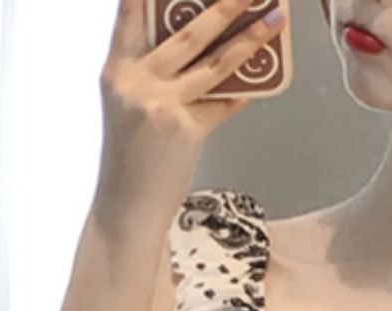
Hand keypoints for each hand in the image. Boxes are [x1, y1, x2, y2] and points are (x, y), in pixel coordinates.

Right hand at [98, 0, 287, 188]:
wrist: (125, 209)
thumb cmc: (129, 159)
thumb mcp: (127, 106)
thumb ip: (153, 73)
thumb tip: (201, 46)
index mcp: (116, 70)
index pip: (130, 11)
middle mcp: (137, 82)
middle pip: (188, 31)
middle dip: (224, 4)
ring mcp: (162, 106)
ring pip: (215, 63)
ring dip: (250, 38)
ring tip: (274, 19)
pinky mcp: (186, 131)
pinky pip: (224, 102)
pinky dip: (245, 88)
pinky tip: (266, 73)